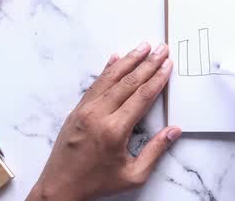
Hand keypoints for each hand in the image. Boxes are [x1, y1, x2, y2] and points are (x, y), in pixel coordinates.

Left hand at [27, 43, 181, 200]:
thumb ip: (156, 151)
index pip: (142, 97)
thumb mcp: (133, 175)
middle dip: (148, 63)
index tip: (167, 65)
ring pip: (110, 78)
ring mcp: (85, 110)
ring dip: (129, 60)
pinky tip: (115, 58)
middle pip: (128, 82)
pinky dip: (107, 69)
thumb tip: (174, 131)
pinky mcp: (77, 110)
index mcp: (115, 130)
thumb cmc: (97, 183)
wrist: (60, 187)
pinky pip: (95, 84)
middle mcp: (99, 114)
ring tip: (143, 46)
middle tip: (161, 49)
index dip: (157, 79)